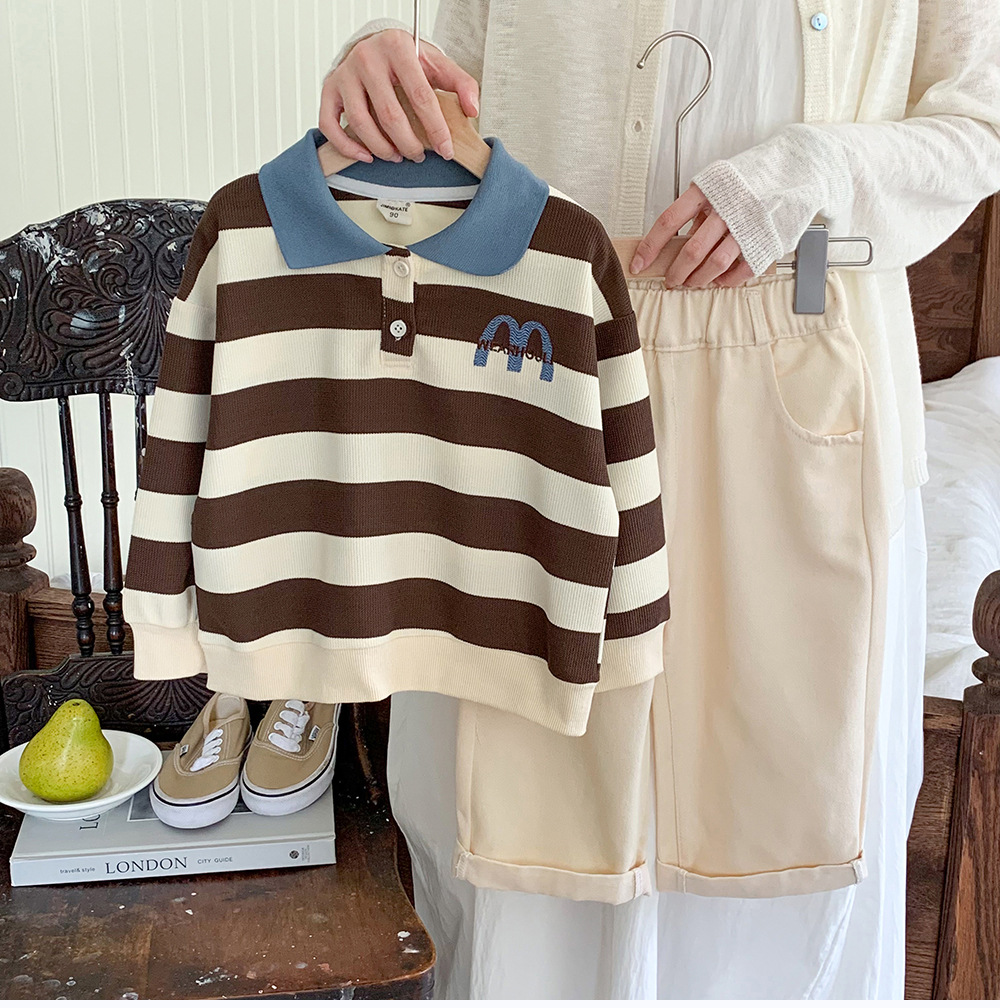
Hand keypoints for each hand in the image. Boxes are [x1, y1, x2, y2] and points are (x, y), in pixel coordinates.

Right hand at [320, 28, 479, 163]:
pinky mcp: (329, 88)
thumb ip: (462, 84)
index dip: (435, 129)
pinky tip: (368, 156)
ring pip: (361, 124)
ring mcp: (345, 73)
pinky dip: (348, 147)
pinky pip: (330, 124)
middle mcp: (367, 57)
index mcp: (398, 47)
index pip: (420, 96)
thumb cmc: (408, 60)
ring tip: (397, 156)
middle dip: (409, 144)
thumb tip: (472, 110)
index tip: (445, 150)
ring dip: (382, 149)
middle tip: (420, 156)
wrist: (376, 45)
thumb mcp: (438, 64)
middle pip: (390, 115)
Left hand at [630, 183, 757, 287]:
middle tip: (671, 280)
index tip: (638, 264)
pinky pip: (742, 270)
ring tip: (694, 281)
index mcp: (710, 188)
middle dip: (676, 272)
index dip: (650, 246)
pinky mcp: (767, 240)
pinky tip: (720, 279)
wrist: (795, 165)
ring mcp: (749, 225)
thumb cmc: (752, 175)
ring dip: (699, 279)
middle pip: (692, 250)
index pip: (669, 221)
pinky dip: (727, 280)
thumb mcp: (718, 183)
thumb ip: (699, 210)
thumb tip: (679, 241)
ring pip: (715, 264)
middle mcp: (729, 206)